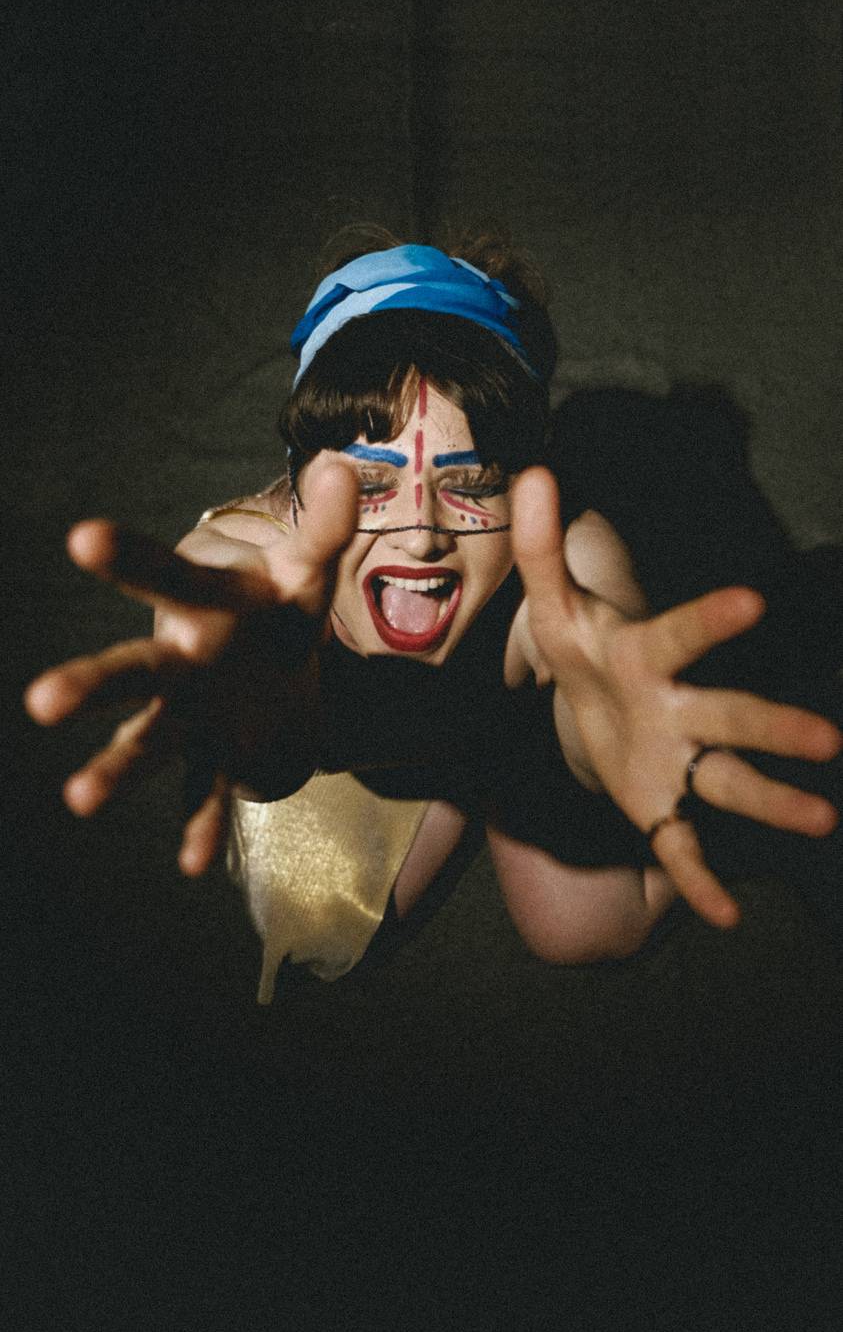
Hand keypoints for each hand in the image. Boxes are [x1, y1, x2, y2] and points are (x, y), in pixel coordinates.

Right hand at [24, 459, 358, 875]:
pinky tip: (194, 862)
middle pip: (131, 672)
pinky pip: (206, 791)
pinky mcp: (218, 754)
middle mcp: (181, 661)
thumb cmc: (279, 603)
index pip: (163, 575)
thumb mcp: (309, 564)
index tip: (82, 536)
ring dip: (118, 767)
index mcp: (202, 603)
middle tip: (42, 701)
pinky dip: (201, 825)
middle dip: (90, 684)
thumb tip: (339, 468)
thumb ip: (324, 524)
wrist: (275, 661)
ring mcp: (193, 714)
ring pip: (150, 740)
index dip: (127, 556)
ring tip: (80, 798)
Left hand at [512, 468, 841, 927]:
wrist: (590, 702)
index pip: (682, 634)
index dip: (711, 620)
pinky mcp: (660, 806)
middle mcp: (678, 709)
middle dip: (774, 728)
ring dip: (771, 800)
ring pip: (728, 782)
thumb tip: (530, 471)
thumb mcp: (551, 602)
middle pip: (729, 719)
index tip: (755, 601)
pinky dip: (700, 881)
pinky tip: (726, 917)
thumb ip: (541, 544)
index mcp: (648, 655)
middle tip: (830, 741)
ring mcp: (677, 761)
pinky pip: (682, 846)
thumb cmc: (582, 645)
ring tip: (823, 819)